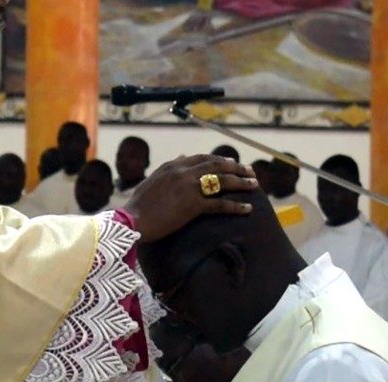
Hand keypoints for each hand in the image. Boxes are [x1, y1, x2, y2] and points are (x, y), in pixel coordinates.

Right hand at [125, 155, 256, 242]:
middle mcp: (183, 172)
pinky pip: (219, 204)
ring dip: (241, 182)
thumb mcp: (153, 179)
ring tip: (255, 185)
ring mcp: (189, 188)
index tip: (232, 163)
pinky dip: (236, 206)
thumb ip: (169, 167)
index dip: (220, 160)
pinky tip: (247, 208)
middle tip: (250, 171)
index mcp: (173, 166)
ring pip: (222, 181)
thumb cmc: (139, 204)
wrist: (133, 219)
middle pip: (217, 166)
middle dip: (236, 168)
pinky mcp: (193, 205)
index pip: (202, 158)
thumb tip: (183, 156)